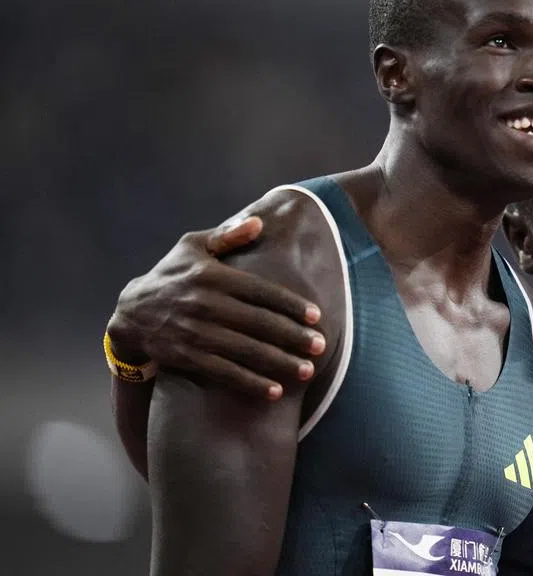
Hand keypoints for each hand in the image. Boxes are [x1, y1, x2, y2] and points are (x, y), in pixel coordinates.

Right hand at [106, 217, 324, 399]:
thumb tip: (258, 222)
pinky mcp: (186, 356)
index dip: (290, 304)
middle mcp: (205, 304)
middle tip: (321, 346)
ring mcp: (195, 332)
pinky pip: (223, 372)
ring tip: (306, 371)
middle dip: (293, 336)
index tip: (316, 316)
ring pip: (244, 350)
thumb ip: (227, 236)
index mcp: (212, 276)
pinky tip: (274, 391)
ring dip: (278, 362)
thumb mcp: (192, 246)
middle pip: (258, 322)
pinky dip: (249, 383)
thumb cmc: (171, 275)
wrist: (130, 314)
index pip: (260, 291)